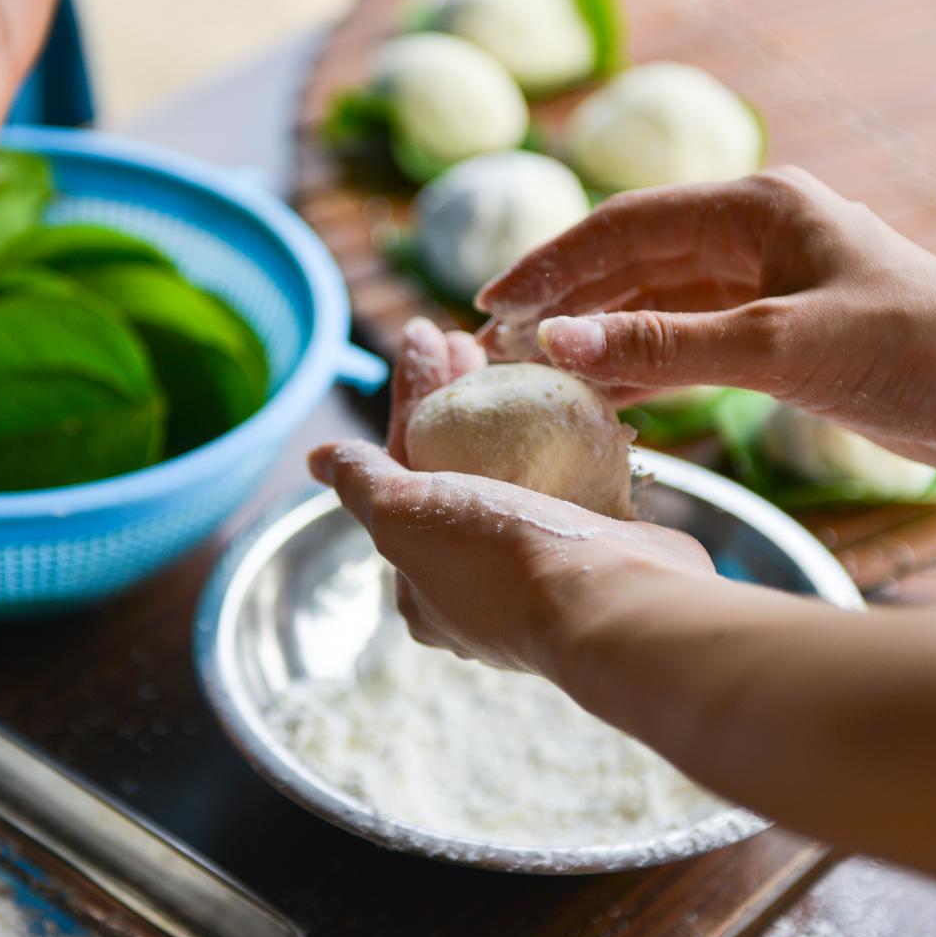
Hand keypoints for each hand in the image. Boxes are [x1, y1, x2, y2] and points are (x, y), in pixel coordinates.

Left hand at [319, 316, 711, 671]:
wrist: (617, 603)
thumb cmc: (498, 559)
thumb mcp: (403, 515)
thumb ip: (361, 482)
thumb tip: (318, 459)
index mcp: (424, 582)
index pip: (401, 470)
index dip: (410, 399)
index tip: (426, 333)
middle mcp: (479, 579)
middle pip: (454, 465)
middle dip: (455, 394)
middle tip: (469, 334)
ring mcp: (540, 565)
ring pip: (512, 469)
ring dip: (508, 408)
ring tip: (513, 348)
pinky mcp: (594, 548)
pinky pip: (567, 479)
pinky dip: (560, 434)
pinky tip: (565, 390)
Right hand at [477, 166, 935, 468]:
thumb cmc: (911, 346)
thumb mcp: (775, 344)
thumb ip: (663, 343)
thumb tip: (559, 340)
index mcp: (754, 208)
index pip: (624, 226)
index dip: (552, 262)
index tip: (493, 302)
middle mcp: (753, 236)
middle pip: (632, 261)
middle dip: (566, 301)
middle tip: (500, 347)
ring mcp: (764, 284)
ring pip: (656, 303)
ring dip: (599, 335)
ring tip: (537, 374)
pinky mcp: (779, 333)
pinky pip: (689, 339)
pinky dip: (645, 363)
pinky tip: (601, 392)